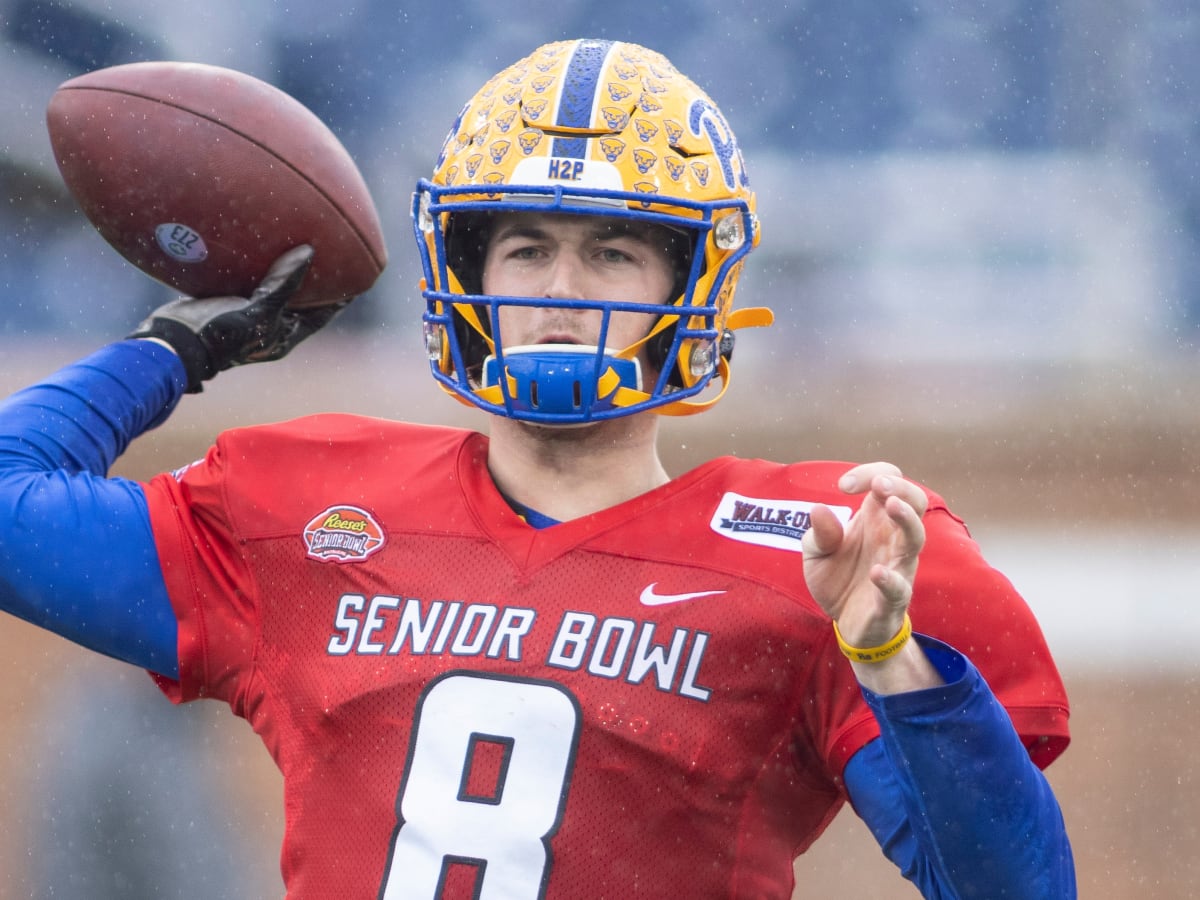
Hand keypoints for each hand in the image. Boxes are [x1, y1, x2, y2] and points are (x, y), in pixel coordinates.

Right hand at [129, 245, 345, 391]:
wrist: (173, 343)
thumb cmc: (219, 335)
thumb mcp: (258, 311)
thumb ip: (283, 284)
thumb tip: (309, 253)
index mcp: (283, 337)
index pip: (321, 315)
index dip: (339, 299)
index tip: (358, 279)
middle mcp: (269, 328)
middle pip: (301, 302)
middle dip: (315, 283)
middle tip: (331, 255)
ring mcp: (247, 317)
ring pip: (275, 291)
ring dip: (286, 272)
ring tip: (298, 245)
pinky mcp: (227, 304)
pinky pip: (249, 283)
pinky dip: (258, 267)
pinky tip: (258, 245)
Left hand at [802, 462, 937, 691]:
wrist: (845, 623)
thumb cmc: (837, 578)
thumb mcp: (816, 552)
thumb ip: (819, 532)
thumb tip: (819, 510)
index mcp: (874, 519)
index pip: (887, 482)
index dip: (870, 474)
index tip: (843, 485)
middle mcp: (892, 538)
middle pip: (914, 502)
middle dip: (901, 488)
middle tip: (880, 485)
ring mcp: (897, 566)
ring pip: (916, 538)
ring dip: (907, 520)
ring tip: (891, 505)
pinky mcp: (894, 598)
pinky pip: (900, 587)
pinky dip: (890, 579)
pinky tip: (877, 572)